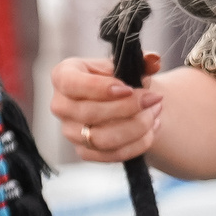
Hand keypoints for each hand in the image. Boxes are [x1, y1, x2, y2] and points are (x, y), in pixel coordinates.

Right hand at [48, 54, 163, 162]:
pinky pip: (110, 155)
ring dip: (135, 128)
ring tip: (155, 113)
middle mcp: (60, 105)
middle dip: (128, 108)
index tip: (128, 89)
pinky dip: (136, 144)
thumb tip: (153, 60)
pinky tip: (151, 130)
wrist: (121, 100)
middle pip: (89, 113)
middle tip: (154, 99)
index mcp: (63, 75)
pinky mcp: (84, 151)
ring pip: (101, 138)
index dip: (100, 88)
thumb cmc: (118, 77)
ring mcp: (70, 131)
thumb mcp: (126, 63)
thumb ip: (141, 60)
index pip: (71, 84)